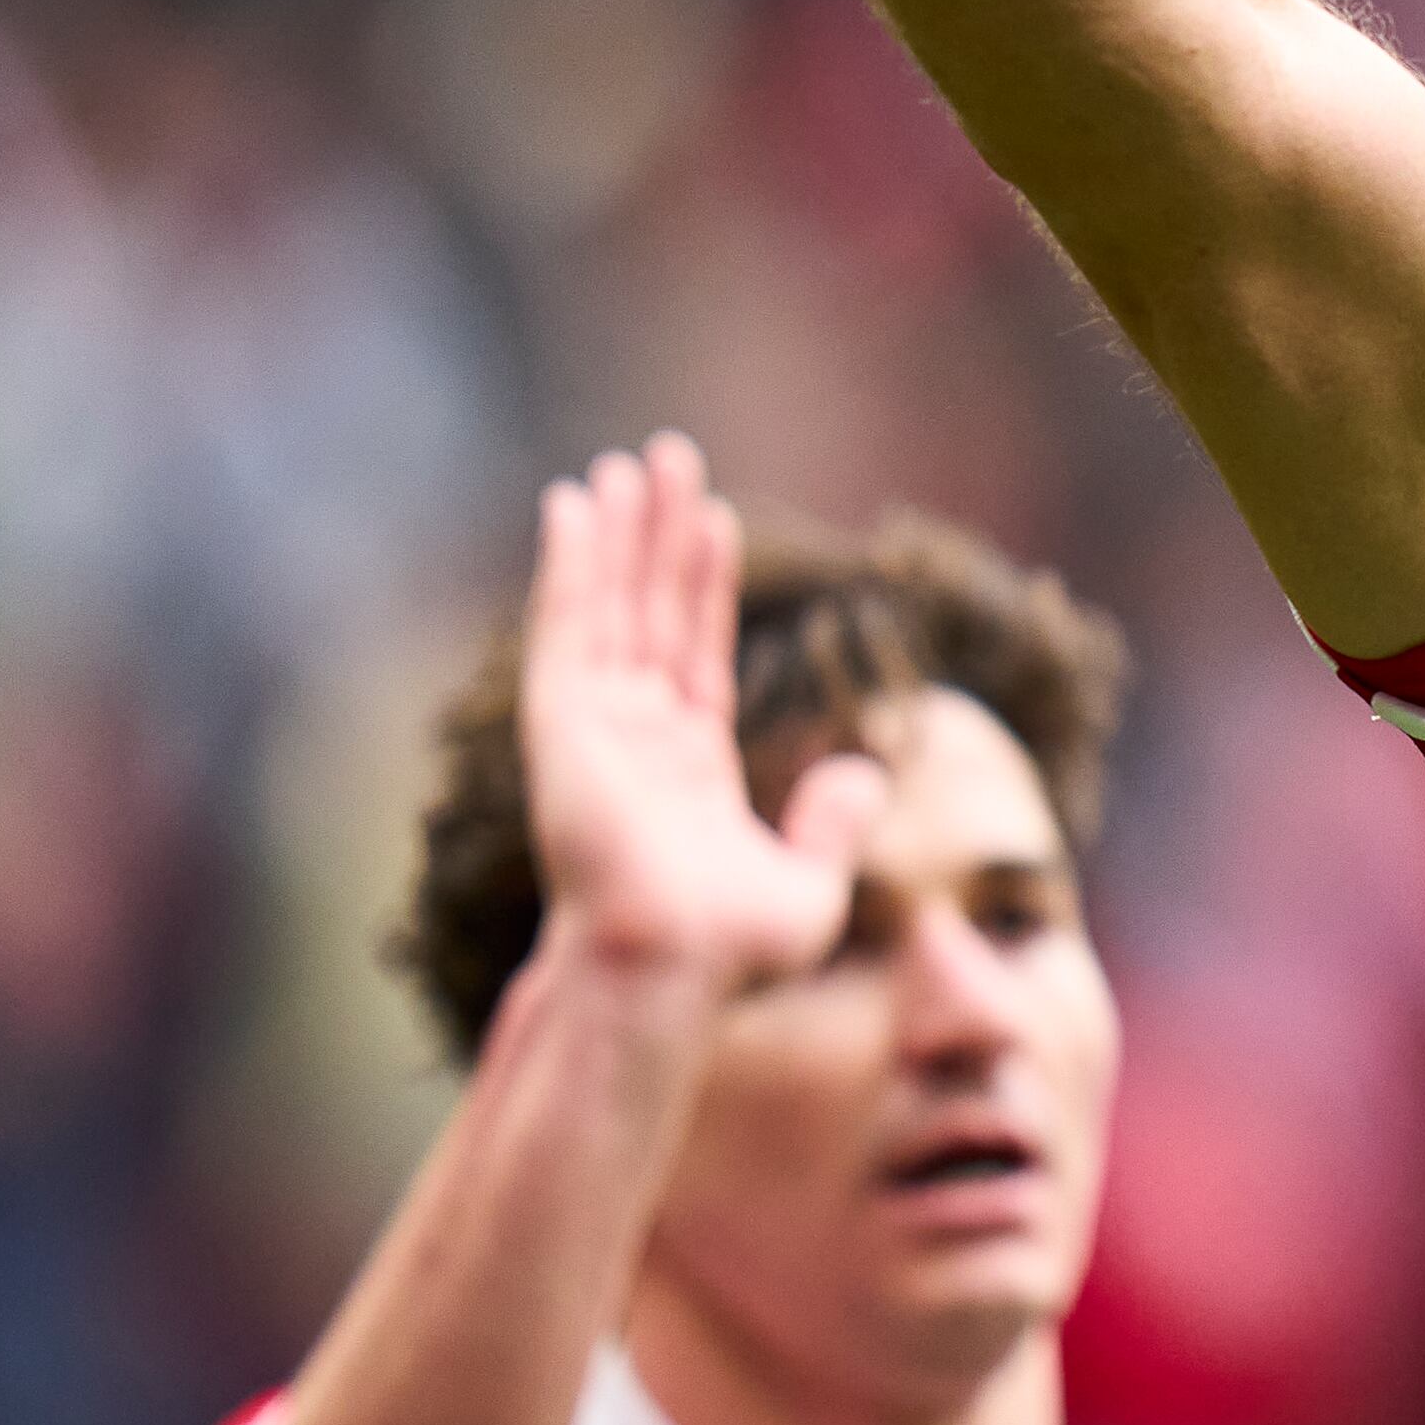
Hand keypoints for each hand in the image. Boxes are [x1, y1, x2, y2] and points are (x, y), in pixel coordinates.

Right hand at [521, 433, 881, 997]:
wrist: (669, 966)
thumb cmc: (731, 953)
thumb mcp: (808, 889)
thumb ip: (833, 825)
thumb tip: (863, 775)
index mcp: (687, 771)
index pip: (696, 653)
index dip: (702, 585)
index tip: (711, 518)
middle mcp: (635, 741)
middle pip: (649, 614)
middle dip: (656, 538)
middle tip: (665, 458)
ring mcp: (594, 729)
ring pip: (609, 608)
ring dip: (618, 535)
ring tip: (628, 464)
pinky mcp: (561, 723)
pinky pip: (568, 626)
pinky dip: (571, 565)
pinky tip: (575, 507)